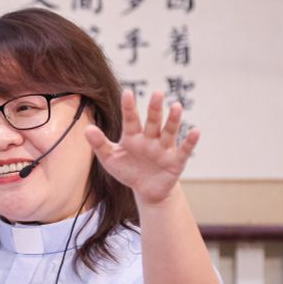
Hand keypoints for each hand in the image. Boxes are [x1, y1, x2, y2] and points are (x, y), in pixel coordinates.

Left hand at [84, 90, 199, 205]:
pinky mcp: (175, 162)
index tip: (128, 93)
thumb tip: (87, 129)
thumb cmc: (128, 170)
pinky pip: (184, 150)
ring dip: (173, 120)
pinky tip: (195, 130)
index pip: (131, 119)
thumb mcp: (110, 159)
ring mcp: (164, 149)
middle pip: (153, 122)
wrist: (146, 190)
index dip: (129, 107)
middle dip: (155, 109)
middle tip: (157, 93)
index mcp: (133, 136)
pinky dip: (190, 141)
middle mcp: (150, 139)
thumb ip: (100, 144)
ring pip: (169, 132)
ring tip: (176, 106)